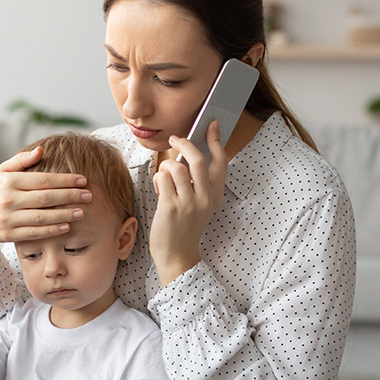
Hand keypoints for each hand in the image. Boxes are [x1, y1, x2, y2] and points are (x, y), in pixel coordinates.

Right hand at [0, 147, 91, 258]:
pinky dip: (52, 230)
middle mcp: (8, 199)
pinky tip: (67, 227)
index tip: (83, 180)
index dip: (65, 180)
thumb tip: (42, 150)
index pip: (43, 180)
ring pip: (42, 217)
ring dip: (65, 215)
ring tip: (82, 212)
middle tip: (89, 195)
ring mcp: (8, 218)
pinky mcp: (9, 234)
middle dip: (70, 196)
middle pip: (46, 198)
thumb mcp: (1, 172)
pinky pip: (34, 233)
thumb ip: (21, 161)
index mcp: (9, 181)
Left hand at [150, 120, 227, 284]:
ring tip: (164, 179)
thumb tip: (188, 153)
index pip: (221, 162)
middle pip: (197, 159)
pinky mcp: (171, 207)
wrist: (176, 254)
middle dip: (184, 143)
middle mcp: (206, 198)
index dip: (216, 140)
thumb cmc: (183, 226)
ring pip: (176, 167)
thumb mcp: (198, 204)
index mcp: (215, 195)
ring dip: (166, 168)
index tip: (212, 124)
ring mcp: (189, 203)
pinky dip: (158, 178)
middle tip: (175, 139)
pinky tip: (159, 188)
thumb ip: (197, 183)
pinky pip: (162, 178)